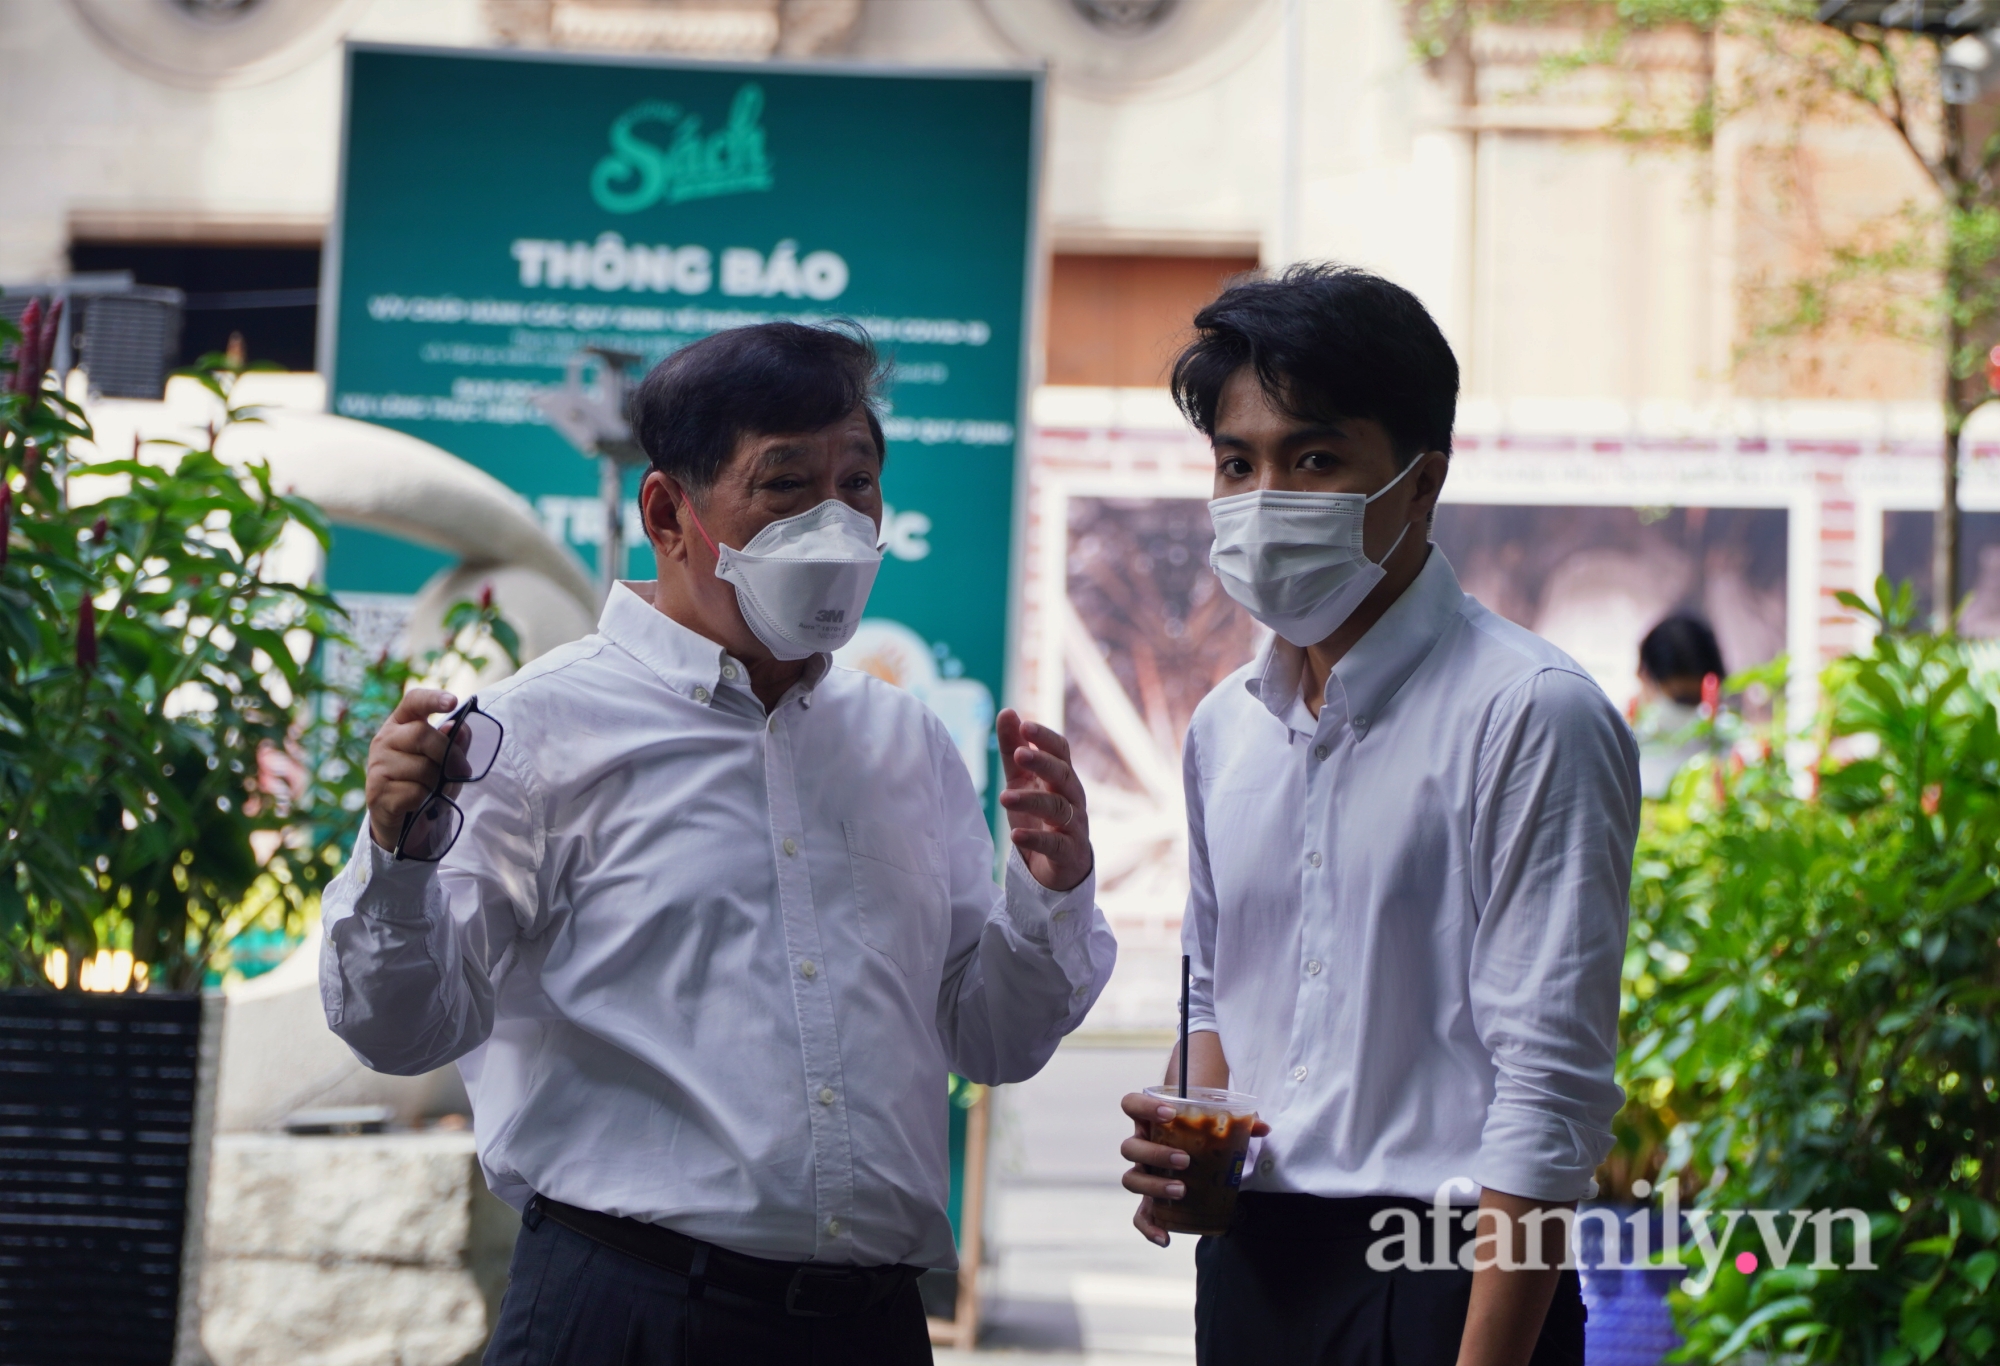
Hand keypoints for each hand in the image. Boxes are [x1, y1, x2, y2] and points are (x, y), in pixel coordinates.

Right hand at [364, 688, 460, 854]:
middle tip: (463, 771)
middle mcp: (384, 740)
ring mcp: (377, 765)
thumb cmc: (426, 782)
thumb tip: (457, 729)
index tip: (453, 701)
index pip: (413, 702)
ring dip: (439, 783)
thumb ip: (455, 744)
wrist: (403, 821)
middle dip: (449, 755)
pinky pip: (416, 792)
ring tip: (435, 791)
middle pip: (422, 735)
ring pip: (423, 768)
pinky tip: (420, 803)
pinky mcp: (377, 791)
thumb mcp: (446, 761)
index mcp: (401, 724)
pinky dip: (427, 800)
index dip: (432, 699)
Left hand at [996, 709, 1092, 892]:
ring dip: (1031, 800)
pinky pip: (1055, 844)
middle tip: (1020, 755)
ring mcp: (1074, 826)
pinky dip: (1036, 839)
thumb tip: (1008, 711)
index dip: (1045, 738)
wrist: (1058, 869)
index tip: (1024, 725)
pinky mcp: (1069, 853)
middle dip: (1043, 763)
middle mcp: (1073, 798)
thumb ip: (1013, 750)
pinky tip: (1015, 834)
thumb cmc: (1040, 818)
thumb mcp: (1021, 781)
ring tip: (1004, 797)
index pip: (1061, 751)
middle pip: (1063, 775)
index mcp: (1062, 777)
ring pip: (1058, 808)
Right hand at [1119, 1089, 1271, 1247]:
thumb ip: (1239, 1123)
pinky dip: (1149, 1227)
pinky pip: (1140, 1216)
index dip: (1144, 1106)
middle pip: (1130, 1147)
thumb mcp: (1217, 1124)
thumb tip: (1263, 1128)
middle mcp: (1141, 1145)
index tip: (1170, 1113)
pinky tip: (1165, 1238)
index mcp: (1150, 1121)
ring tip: (1182, 1190)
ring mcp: (1143, 1173)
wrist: (1191, 1148)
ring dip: (1154, 1186)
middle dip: (1156, 1154)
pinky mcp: (1149, 1200)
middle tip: (1185, 1160)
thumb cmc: (1200, 1132)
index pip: (1131, 1105)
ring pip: (1132, 1179)